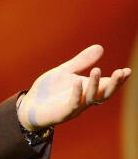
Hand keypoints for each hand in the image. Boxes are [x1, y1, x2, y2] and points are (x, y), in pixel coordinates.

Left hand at [17, 45, 131, 130]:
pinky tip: (77, 82)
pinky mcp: (62, 112)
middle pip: (104, 94)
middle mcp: (84, 99)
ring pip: (90, 98)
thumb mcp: (66, 71)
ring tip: (97, 70)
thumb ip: (82, 61)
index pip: (106, 85)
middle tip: (121, 72)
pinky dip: (76, 93)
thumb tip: (101, 47)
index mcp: (86, 89)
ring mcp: (74, 107)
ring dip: (95, 85)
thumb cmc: (50, 90)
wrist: (31, 105)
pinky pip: (72, 103)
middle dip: (113, 84)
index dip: (118, 79)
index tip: (128, 70)